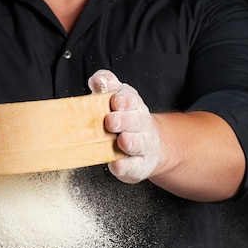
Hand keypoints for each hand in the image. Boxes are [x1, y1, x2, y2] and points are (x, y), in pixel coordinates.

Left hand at [88, 69, 161, 183]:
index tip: (114, 101)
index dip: (122, 99)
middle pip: (135, 119)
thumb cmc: (124, 118)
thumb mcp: (115, 97)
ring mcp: (142, 144)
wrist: (150, 144)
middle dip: (124, 120)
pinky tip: (117, 165)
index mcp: (132, 104)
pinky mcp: (140, 164)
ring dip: (129, 142)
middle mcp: (140, 123)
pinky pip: (134, 166)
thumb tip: (98, 81)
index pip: (129, 98)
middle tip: (111, 121)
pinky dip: (126, 166)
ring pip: (138, 142)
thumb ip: (105, 86)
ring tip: (121, 141)